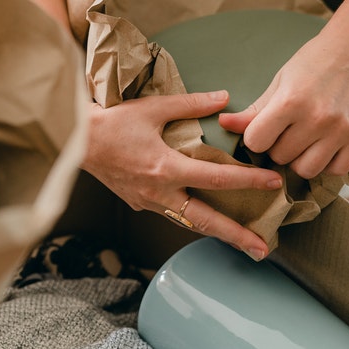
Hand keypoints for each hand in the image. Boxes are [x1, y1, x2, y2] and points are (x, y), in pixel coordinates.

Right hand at [82, 91, 282, 259]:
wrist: (76, 141)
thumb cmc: (112, 123)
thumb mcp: (153, 108)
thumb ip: (191, 105)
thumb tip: (223, 99)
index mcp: (166, 169)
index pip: (217, 179)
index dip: (249, 182)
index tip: (273, 183)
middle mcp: (159, 193)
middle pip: (206, 221)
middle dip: (236, 237)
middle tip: (262, 250)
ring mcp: (148, 202)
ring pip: (189, 223)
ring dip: (216, 233)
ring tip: (241, 241)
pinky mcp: (138, 203)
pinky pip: (171, 215)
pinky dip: (192, 219)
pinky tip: (205, 218)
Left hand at [218, 31, 348, 178]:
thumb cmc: (312, 64)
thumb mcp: (279, 83)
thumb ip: (253, 110)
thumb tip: (223, 124)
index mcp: (290, 101)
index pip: (256, 142)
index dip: (255, 138)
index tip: (263, 128)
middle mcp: (317, 118)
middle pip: (280, 157)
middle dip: (278, 147)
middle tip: (287, 130)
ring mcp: (341, 129)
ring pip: (306, 170)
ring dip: (300, 160)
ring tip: (304, 141)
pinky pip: (336, 170)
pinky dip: (327, 164)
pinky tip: (324, 146)